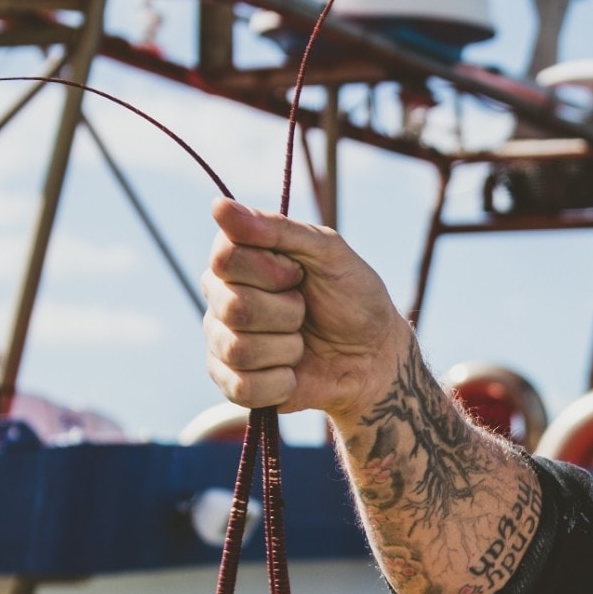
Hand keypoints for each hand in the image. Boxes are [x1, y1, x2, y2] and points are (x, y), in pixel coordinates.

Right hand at [202, 198, 408, 422]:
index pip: (226, 259)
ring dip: (287, 348)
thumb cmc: (352, 297)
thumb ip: (277, 229)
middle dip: (287, 312)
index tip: (299, 274)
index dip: (271, 271)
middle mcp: (221, 298)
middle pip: (233, 306)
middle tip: (305, 311)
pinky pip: (241, 387)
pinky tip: (293, 373)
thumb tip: (218, 206)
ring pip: (237, 348)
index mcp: (238, 259)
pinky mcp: (233, 382)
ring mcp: (223, 341)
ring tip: (301, 343)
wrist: (374, 356)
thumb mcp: (329, 252)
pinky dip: (280, 382)